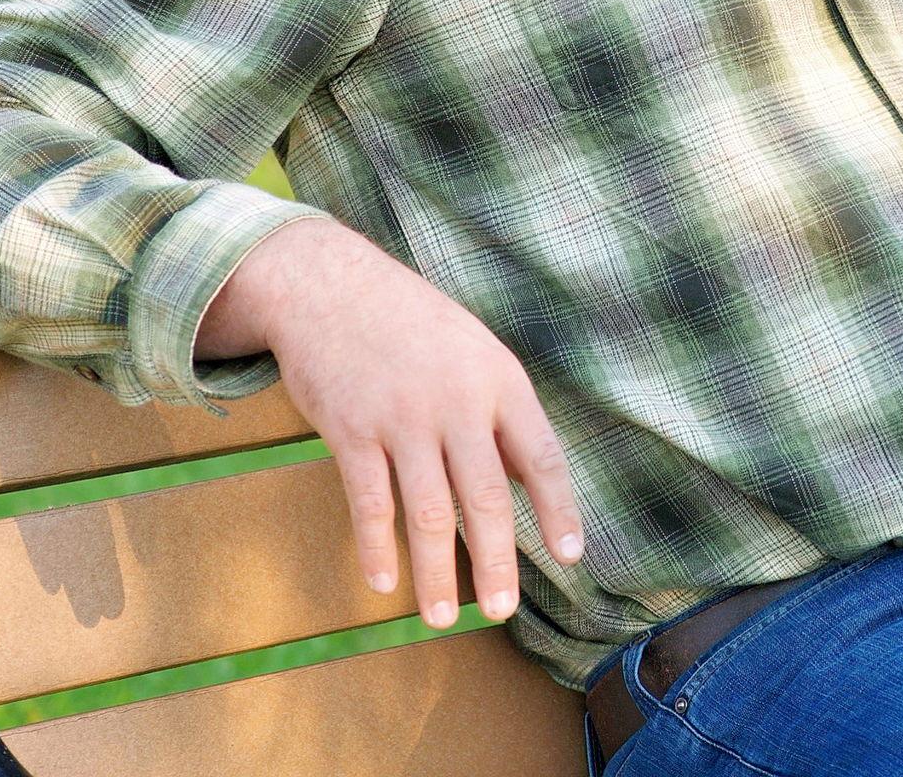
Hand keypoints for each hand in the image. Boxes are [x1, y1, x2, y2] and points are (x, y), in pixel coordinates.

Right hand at [201, 218, 582, 628]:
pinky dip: (377, 547)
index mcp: (500, 379)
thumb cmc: (412, 325)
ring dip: (437, 572)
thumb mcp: (473, 351)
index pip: (542, 454)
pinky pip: (370, 502)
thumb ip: (499, 414)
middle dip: (497, 561)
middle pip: (487, 496)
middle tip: (500, 611)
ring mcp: (403, 416)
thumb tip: (526, 484)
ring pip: (429, 512)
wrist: (332, 285)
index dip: (558, 508)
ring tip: (440, 618)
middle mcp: (457, 401)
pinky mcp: (352, 429)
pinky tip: (383, 581)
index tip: (570, 556)